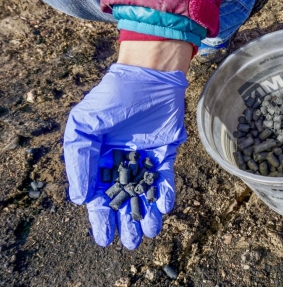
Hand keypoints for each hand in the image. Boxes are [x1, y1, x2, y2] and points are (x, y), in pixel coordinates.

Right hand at [63, 63, 187, 248]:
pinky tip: (163, 207)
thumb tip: (81, 200)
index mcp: (99, 159)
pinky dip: (165, 193)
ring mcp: (145, 159)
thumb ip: (80, 162)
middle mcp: (122, 163)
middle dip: (127, 221)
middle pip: (124, 199)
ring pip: (145, 193)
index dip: (101, 217)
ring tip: (149, 232)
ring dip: (147, 213)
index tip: (105, 238)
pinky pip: (165, 178)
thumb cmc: (111, 99)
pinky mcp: (165, 153)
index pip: (99, 195)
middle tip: (131, 242)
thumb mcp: (84, 127)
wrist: (148, 77)